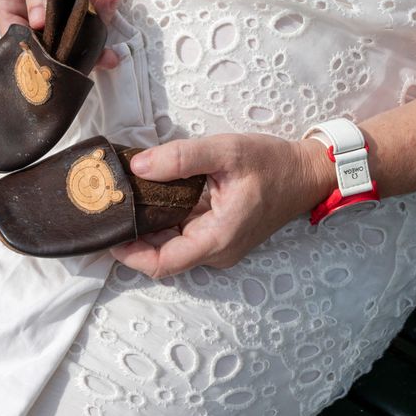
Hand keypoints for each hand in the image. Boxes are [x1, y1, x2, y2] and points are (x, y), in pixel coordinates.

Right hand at [0, 0, 120, 68]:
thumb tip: (36, 22)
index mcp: (7, 0)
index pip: (17, 42)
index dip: (42, 59)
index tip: (69, 64)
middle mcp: (27, 8)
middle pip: (50, 43)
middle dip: (81, 49)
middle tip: (110, 54)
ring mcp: (49, 2)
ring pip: (75, 28)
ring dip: (99, 20)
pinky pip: (88, 8)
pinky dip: (102, 0)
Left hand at [111, 133, 332, 277]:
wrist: (308, 173)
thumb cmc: (272, 164)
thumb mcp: (226, 152)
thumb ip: (181, 158)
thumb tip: (138, 166)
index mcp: (217, 238)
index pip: (162, 263)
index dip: (129, 253)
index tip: (107, 232)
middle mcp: (217, 250)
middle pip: (161, 254)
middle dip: (133, 235)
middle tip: (108, 207)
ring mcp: (218, 245)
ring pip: (170, 244)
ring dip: (147, 226)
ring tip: (123, 199)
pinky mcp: (219, 235)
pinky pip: (183, 234)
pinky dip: (164, 219)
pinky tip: (149, 196)